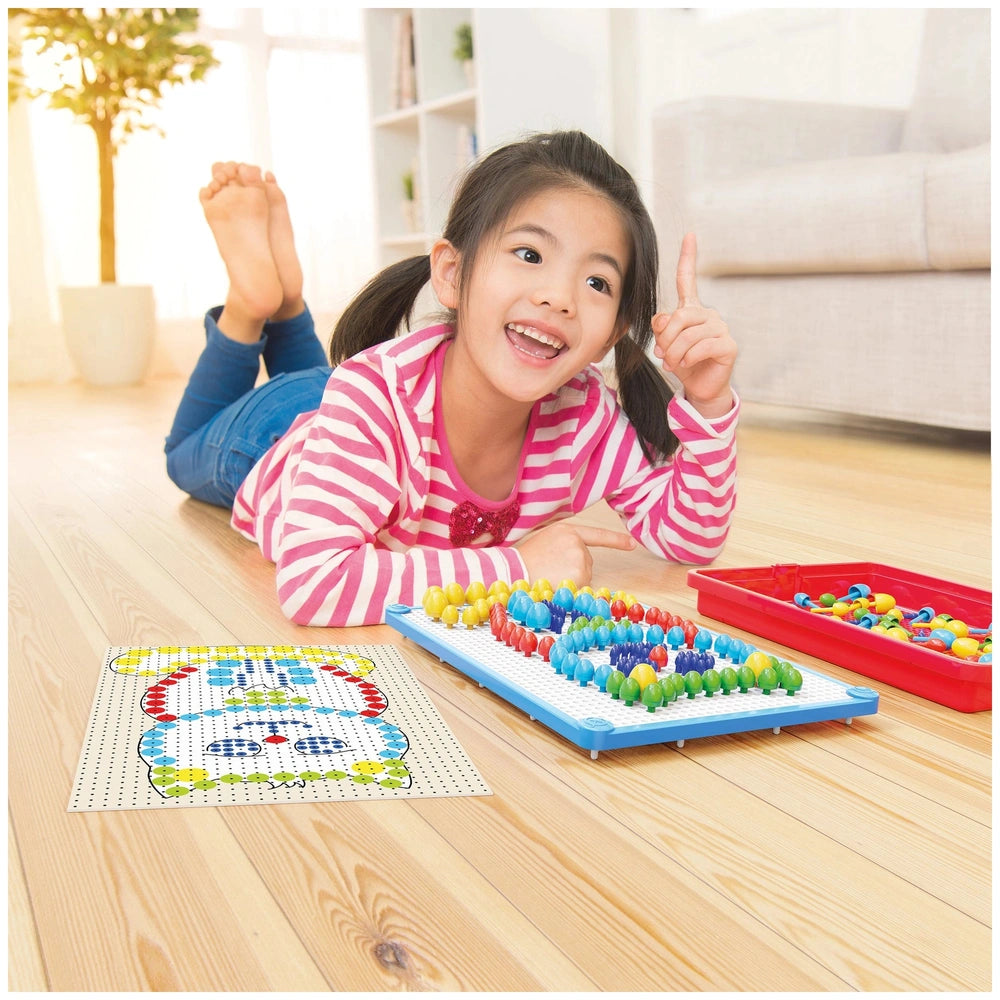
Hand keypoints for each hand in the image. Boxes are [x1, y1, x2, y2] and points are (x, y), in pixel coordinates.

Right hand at [514, 521, 635, 587]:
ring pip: (584, 575)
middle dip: (574, 569)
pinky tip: (555, 584)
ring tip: (550, 576)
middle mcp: (576, 542)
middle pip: (586, 561)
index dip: (616, 540)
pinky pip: (582, 587)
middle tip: (550, 570)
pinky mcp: (579, 575)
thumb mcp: (545, 542)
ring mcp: (579, 558)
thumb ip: (565, 545)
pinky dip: (571, 590)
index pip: (597, 535)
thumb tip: (579, 559)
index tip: (633, 544)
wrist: (512, 570)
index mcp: (567, 530)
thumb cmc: (524, 560)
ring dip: (572, 580)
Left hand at [652, 233, 736, 418]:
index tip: (690, 235)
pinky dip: (688, 358)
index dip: (688, 257)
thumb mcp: (665, 344)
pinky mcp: (728, 345)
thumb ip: (661, 327)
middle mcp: (708, 315)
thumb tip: (663, 320)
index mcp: (691, 310)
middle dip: (666, 338)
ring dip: (674, 353)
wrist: (699, 387)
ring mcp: (720, 329)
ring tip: (672, 364)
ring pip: (688, 334)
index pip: (688, 280)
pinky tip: (686, 364)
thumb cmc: (682, 363)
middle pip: (680, 317)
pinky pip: (701, 346)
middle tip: (661, 355)